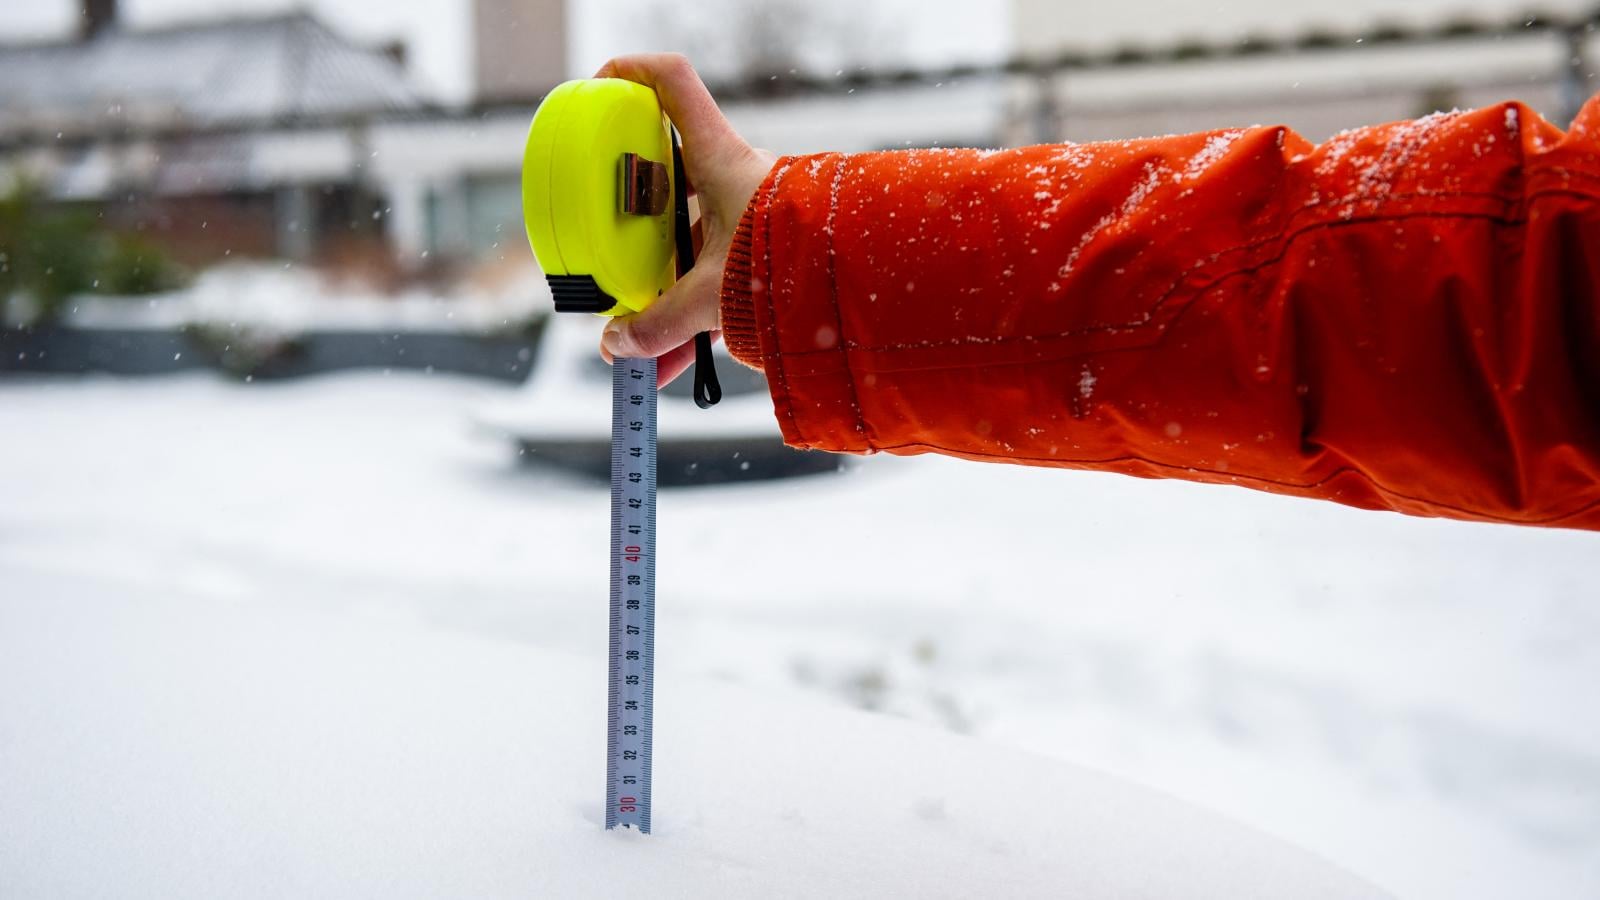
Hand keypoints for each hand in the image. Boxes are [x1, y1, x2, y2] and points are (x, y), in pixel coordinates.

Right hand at [593, 54, 776, 385]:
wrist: (861, 286)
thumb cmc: (793, 264)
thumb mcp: (711, 294)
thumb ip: (660, 321)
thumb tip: (619, 346)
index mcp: (717, 159)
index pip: (671, 84)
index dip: (631, 74)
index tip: (600, 90)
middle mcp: (735, 177)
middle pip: (670, 180)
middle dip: (636, 227)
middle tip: (611, 259)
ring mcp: (751, 214)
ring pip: (695, 243)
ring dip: (666, 292)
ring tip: (642, 347)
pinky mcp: (768, 253)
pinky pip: (720, 279)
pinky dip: (696, 317)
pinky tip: (677, 365)